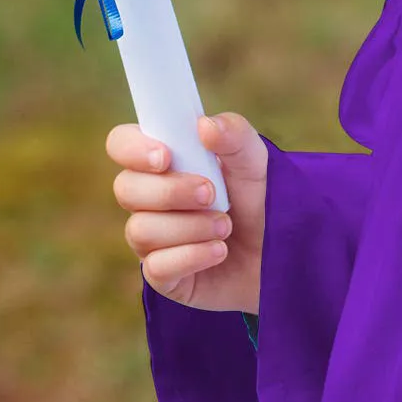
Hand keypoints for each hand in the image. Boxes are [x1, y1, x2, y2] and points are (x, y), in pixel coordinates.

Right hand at [107, 112, 266, 312]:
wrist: (281, 251)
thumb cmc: (260, 197)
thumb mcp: (255, 160)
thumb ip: (234, 135)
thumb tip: (204, 125)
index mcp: (163, 160)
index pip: (121, 143)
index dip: (133, 149)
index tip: (165, 157)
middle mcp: (149, 198)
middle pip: (126, 188)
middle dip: (171, 192)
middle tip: (211, 194)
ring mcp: (152, 238)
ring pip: (141, 230)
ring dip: (190, 227)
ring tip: (225, 226)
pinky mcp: (163, 275)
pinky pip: (156, 268)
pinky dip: (191, 256)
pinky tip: (219, 251)